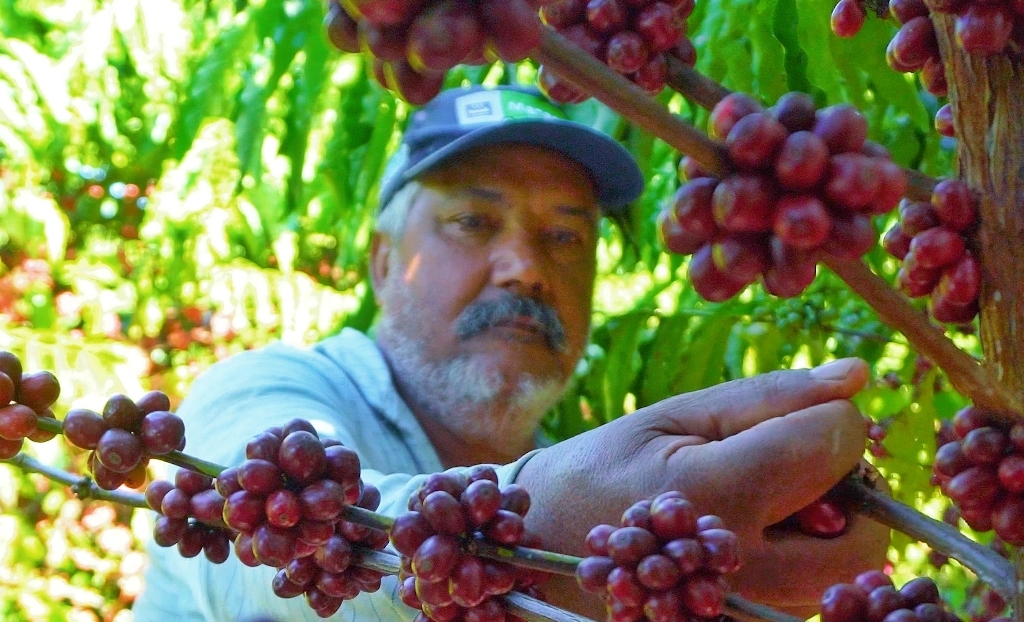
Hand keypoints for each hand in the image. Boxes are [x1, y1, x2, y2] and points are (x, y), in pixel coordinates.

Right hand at [516, 358, 887, 615]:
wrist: (546, 547)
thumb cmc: (605, 467)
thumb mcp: (676, 414)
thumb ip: (770, 395)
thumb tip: (858, 375)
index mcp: (715, 492)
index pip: (834, 444)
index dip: (827, 417)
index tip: (787, 417)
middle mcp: (740, 566)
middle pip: (867, 534)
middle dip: (847, 490)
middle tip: (791, 468)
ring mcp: (743, 611)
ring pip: (847, 571)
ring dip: (826, 529)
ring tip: (759, 503)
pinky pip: (815, 594)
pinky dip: (803, 559)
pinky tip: (750, 536)